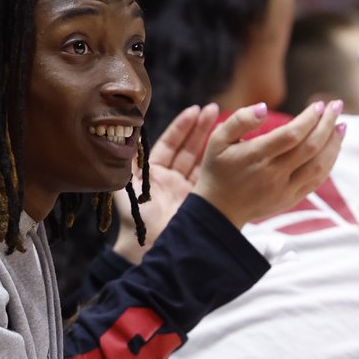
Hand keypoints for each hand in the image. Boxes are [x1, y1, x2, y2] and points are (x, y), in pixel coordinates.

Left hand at [113, 104, 219, 260]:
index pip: (170, 144)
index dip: (181, 127)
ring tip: (227, 121)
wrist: (149, 250)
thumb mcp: (127, 189)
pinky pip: (211, 177)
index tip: (194, 110)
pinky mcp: (199, 201)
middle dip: (200, 128)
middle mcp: (170, 179)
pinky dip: (221, 162)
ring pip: (202, 160)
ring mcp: (186, 190)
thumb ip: (127, 164)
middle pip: (188, 148)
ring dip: (213, 141)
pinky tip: (231, 147)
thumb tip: (127, 137)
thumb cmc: (134, 221)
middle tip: (213, 109)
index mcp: (152, 173)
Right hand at [194, 99, 344, 228]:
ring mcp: (283, 190)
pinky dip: (329, 162)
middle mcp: (272, 175)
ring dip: (334, 143)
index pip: (291, 134)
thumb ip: (239, 120)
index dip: (309, 118)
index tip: (318, 104)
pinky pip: (317, 180)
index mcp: (254, 157)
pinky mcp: (290, 199)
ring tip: (341, 125)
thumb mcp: (216, 140)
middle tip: (336, 105)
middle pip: (310, 147)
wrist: (218, 210)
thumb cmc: (217, 169)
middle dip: (328, 124)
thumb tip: (264, 107)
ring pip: (319, 165)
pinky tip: (333, 147)